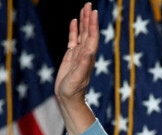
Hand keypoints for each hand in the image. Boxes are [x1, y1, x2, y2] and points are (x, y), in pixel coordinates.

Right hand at [55, 2, 98, 134]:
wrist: (68, 98)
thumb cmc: (73, 90)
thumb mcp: (78, 78)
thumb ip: (83, 65)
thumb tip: (88, 51)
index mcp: (88, 57)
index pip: (92, 37)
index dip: (93, 25)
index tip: (93, 12)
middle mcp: (85, 53)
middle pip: (88, 32)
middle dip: (89, 18)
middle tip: (88, 5)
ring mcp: (78, 54)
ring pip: (82, 34)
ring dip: (83, 21)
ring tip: (84, 8)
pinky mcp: (71, 56)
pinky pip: (73, 40)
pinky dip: (74, 30)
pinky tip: (74, 21)